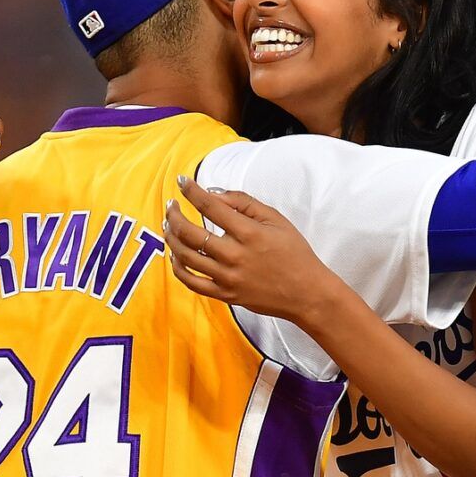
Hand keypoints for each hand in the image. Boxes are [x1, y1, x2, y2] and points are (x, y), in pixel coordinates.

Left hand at [161, 175, 345, 325]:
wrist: (306, 293)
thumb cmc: (294, 253)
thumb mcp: (276, 219)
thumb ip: (244, 203)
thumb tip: (214, 193)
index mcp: (249, 233)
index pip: (211, 207)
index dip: (191, 191)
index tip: (181, 181)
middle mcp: (235, 256)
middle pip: (191, 233)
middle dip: (175, 216)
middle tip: (171, 206)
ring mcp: (228, 278)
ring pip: (186, 257)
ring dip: (172, 239)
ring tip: (169, 227)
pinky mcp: (225, 295)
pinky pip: (192, 283)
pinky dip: (178, 268)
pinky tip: (175, 255)